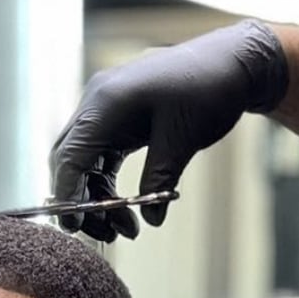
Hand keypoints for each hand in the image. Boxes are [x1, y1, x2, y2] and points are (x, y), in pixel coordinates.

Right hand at [49, 19, 287, 240]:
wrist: (232, 63)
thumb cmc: (208, 90)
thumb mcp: (183, 139)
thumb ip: (160, 179)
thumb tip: (150, 220)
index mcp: (105, 102)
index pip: (69, 155)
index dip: (67, 193)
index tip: (74, 227)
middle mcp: (97, 103)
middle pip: (69, 160)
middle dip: (81, 200)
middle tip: (105, 234)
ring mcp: (106, 110)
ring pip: (85, 162)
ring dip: (98, 196)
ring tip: (126, 228)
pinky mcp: (120, 119)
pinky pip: (102, 156)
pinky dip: (110, 183)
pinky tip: (130, 206)